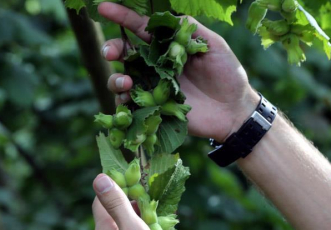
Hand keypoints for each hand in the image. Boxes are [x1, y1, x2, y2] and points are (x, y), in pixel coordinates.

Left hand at [92, 174, 169, 229]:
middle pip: (109, 217)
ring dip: (130, 225)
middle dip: (125, 208)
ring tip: (150, 225)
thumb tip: (99, 178)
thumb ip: (115, 204)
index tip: (131, 187)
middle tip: (147, 208)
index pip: (100, 201)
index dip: (113, 190)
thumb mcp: (133, 229)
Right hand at [99, 3, 260, 141]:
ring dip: (116, 78)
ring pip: (122, 79)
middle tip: (111, 52)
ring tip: (126, 81)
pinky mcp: (154, 109)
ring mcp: (153, 88)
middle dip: (112, 49)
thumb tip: (165, 16)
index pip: (141, 29)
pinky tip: (127, 99)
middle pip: (125, 54)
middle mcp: (156, 66)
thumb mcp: (213, 45)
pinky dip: (122, 102)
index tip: (104, 8)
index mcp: (167, 47)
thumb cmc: (227, 75)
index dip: (122, 17)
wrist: (234, 110)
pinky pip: (130, 105)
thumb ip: (189, 30)